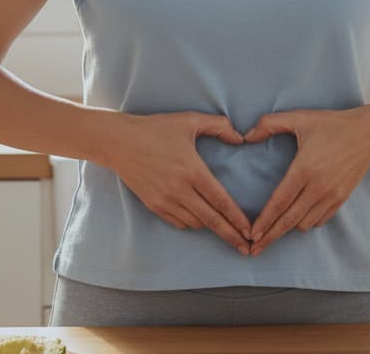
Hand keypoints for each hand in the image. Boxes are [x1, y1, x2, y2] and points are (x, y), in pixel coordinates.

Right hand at [104, 110, 253, 254]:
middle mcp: (179, 190)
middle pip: (211, 220)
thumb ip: (219, 126)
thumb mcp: (189, 120)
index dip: (238, 219)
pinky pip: (178, 222)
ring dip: (211, 226)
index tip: (250, 231)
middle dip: (231, 235)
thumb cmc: (155, 128)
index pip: (221, 201)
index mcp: (192, 170)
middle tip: (247, 249)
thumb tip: (241, 137)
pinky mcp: (153, 205)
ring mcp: (165, 200)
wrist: (119, 141)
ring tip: (225, 229)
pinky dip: (191, 223)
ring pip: (195, 223)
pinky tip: (199, 219)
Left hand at [243, 107, 369, 256]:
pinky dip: (306, 223)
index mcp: (304, 169)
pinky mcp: (341, 199)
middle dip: (270, 236)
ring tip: (273, 232)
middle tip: (254, 249)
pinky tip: (297, 220)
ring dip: (288, 229)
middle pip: (289, 221)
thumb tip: (246, 136)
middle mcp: (318, 188)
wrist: (369, 133)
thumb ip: (269, 123)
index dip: (264, 221)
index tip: (252, 235)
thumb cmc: (332, 124)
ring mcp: (331, 196)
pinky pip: (320, 220)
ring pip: (304, 223)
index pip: (279, 202)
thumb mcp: (299, 117)